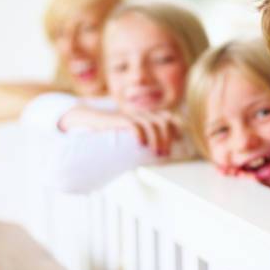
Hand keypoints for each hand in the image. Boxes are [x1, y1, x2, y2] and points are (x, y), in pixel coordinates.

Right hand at [59, 106, 180, 155]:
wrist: (90, 122)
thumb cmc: (113, 132)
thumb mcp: (133, 136)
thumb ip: (146, 140)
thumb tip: (158, 154)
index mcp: (146, 117)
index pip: (169, 117)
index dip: (177, 127)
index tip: (179, 140)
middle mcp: (141, 115)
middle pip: (163, 122)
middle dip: (167, 139)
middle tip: (164, 154)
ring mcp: (131, 116)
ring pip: (152, 124)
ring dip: (157, 140)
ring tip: (156, 153)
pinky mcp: (119, 120)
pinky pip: (134, 124)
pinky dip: (140, 134)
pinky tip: (141, 144)